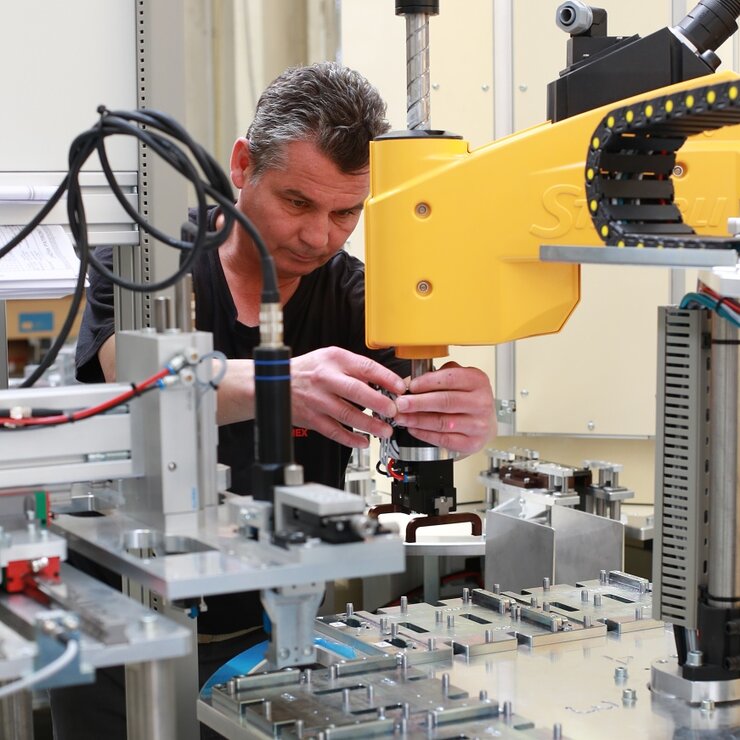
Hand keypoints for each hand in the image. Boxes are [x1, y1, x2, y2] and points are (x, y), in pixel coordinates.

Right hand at [290, 347, 405, 447]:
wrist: (274, 381)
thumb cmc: (307, 369)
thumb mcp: (330, 357)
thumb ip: (354, 368)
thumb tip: (384, 382)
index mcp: (334, 359)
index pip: (365, 367)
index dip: (386, 378)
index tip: (401, 388)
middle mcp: (326, 379)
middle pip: (357, 392)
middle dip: (379, 403)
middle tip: (394, 411)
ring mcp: (318, 400)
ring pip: (347, 415)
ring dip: (369, 425)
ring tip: (385, 430)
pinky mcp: (312, 418)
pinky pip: (334, 431)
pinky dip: (350, 439)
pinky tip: (363, 442)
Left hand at [393, 361, 494, 454]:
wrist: (484, 422)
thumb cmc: (467, 397)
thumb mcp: (459, 379)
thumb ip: (438, 376)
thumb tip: (411, 382)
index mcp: (477, 381)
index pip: (450, 379)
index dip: (427, 382)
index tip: (410, 386)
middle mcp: (481, 402)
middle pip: (445, 401)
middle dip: (418, 403)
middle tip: (400, 403)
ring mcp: (478, 424)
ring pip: (442, 422)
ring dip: (417, 420)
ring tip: (402, 417)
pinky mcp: (472, 443)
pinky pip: (444, 439)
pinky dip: (425, 434)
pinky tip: (413, 429)